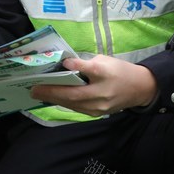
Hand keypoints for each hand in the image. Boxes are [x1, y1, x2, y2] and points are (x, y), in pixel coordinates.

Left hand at [30, 56, 157, 116]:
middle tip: (33, 89)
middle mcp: (100, 94)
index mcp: (104, 75)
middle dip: (51, 93)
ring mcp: (99, 107)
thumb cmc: (120, 71)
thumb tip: (65, 64)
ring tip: (39, 93)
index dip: (67, 73)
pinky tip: (53, 97)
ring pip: (73, 104)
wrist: (140, 88)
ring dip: (54, 99)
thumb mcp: (104, 60)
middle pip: (72, 95)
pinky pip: (77, 108)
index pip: (85, 74)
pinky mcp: (97, 113)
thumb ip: (85, 63)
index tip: (55, 69)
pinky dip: (64, 102)